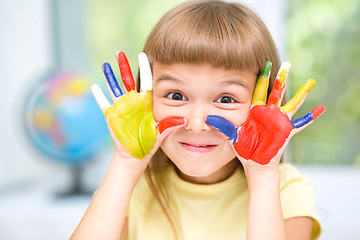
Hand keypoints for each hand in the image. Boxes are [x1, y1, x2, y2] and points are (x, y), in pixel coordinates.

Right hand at [91, 51, 185, 161]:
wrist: (136, 154)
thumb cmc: (150, 143)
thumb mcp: (161, 132)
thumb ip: (171, 125)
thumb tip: (185, 120)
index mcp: (145, 102)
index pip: (146, 81)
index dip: (144, 68)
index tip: (143, 54)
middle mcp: (133, 102)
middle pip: (127, 79)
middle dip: (123, 66)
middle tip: (119, 52)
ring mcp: (121, 107)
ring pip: (114, 88)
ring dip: (109, 76)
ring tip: (106, 64)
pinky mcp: (111, 115)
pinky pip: (103, 103)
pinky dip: (98, 95)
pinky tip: (94, 86)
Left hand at [206, 61, 324, 165]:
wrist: (255, 162)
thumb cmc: (244, 148)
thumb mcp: (232, 135)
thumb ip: (222, 125)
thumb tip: (206, 117)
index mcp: (256, 111)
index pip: (259, 90)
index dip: (262, 77)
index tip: (264, 63)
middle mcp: (269, 113)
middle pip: (277, 92)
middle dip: (281, 78)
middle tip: (287, 64)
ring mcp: (280, 121)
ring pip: (292, 103)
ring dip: (302, 93)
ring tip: (311, 82)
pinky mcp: (287, 131)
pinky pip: (301, 123)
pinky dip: (311, 117)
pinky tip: (321, 109)